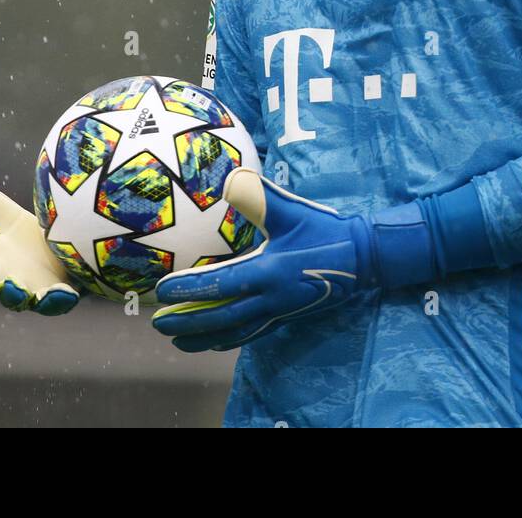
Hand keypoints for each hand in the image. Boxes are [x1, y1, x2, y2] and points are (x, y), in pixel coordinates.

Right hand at [0, 158, 78, 315]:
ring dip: (13, 294)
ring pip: (17, 299)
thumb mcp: (0, 211)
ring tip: (14, 287)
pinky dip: (56, 301)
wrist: (68, 254)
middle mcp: (4, 278)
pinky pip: (56, 304)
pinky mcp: (60, 297)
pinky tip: (61, 292)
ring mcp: (31, 291)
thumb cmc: (28, 234)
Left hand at [151, 170, 373, 351]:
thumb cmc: (325, 231)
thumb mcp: (292, 211)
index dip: (189, 290)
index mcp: (269, 272)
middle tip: (159, 324)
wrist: (362, 259)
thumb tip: (230, 180)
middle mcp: (271, 298)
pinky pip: (252, 334)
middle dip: (188, 323)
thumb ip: (260, 197)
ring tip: (179, 342)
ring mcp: (279, 312)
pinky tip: (217, 341)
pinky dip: (230, 339)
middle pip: (221, 318)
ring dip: (204, 338)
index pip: (220, 285)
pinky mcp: (288, 316)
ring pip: (235, 332)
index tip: (162, 291)